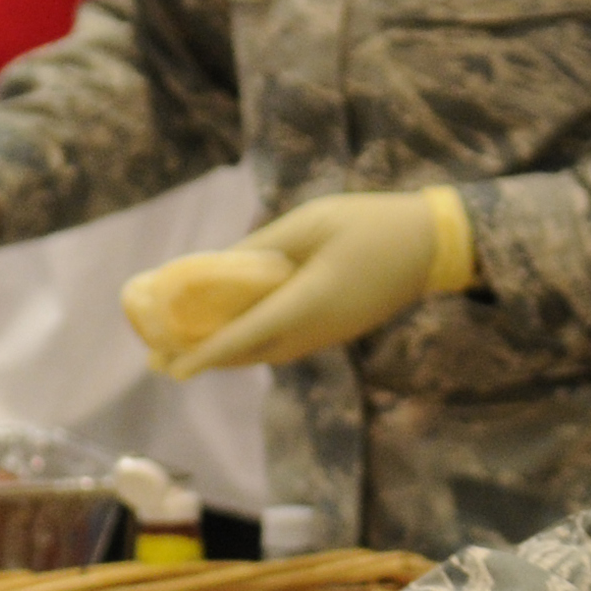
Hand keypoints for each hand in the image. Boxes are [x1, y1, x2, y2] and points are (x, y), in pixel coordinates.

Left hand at [157, 186, 476, 377]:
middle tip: (160, 360)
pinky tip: (234, 334)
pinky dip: (253, 344)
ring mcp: (328, 335)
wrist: (430, 245)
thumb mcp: (309, 222)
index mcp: (308, 302)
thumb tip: (223, 263)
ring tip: (187, 351)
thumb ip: (264, 246)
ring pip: (267, 353)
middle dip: (204, 359)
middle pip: (249, 354)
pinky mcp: (336, 331)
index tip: (170, 368)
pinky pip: (285, 345)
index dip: (204, 354)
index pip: (244, 336)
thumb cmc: (369, 223)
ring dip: (228, 355)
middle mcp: (316, 330)